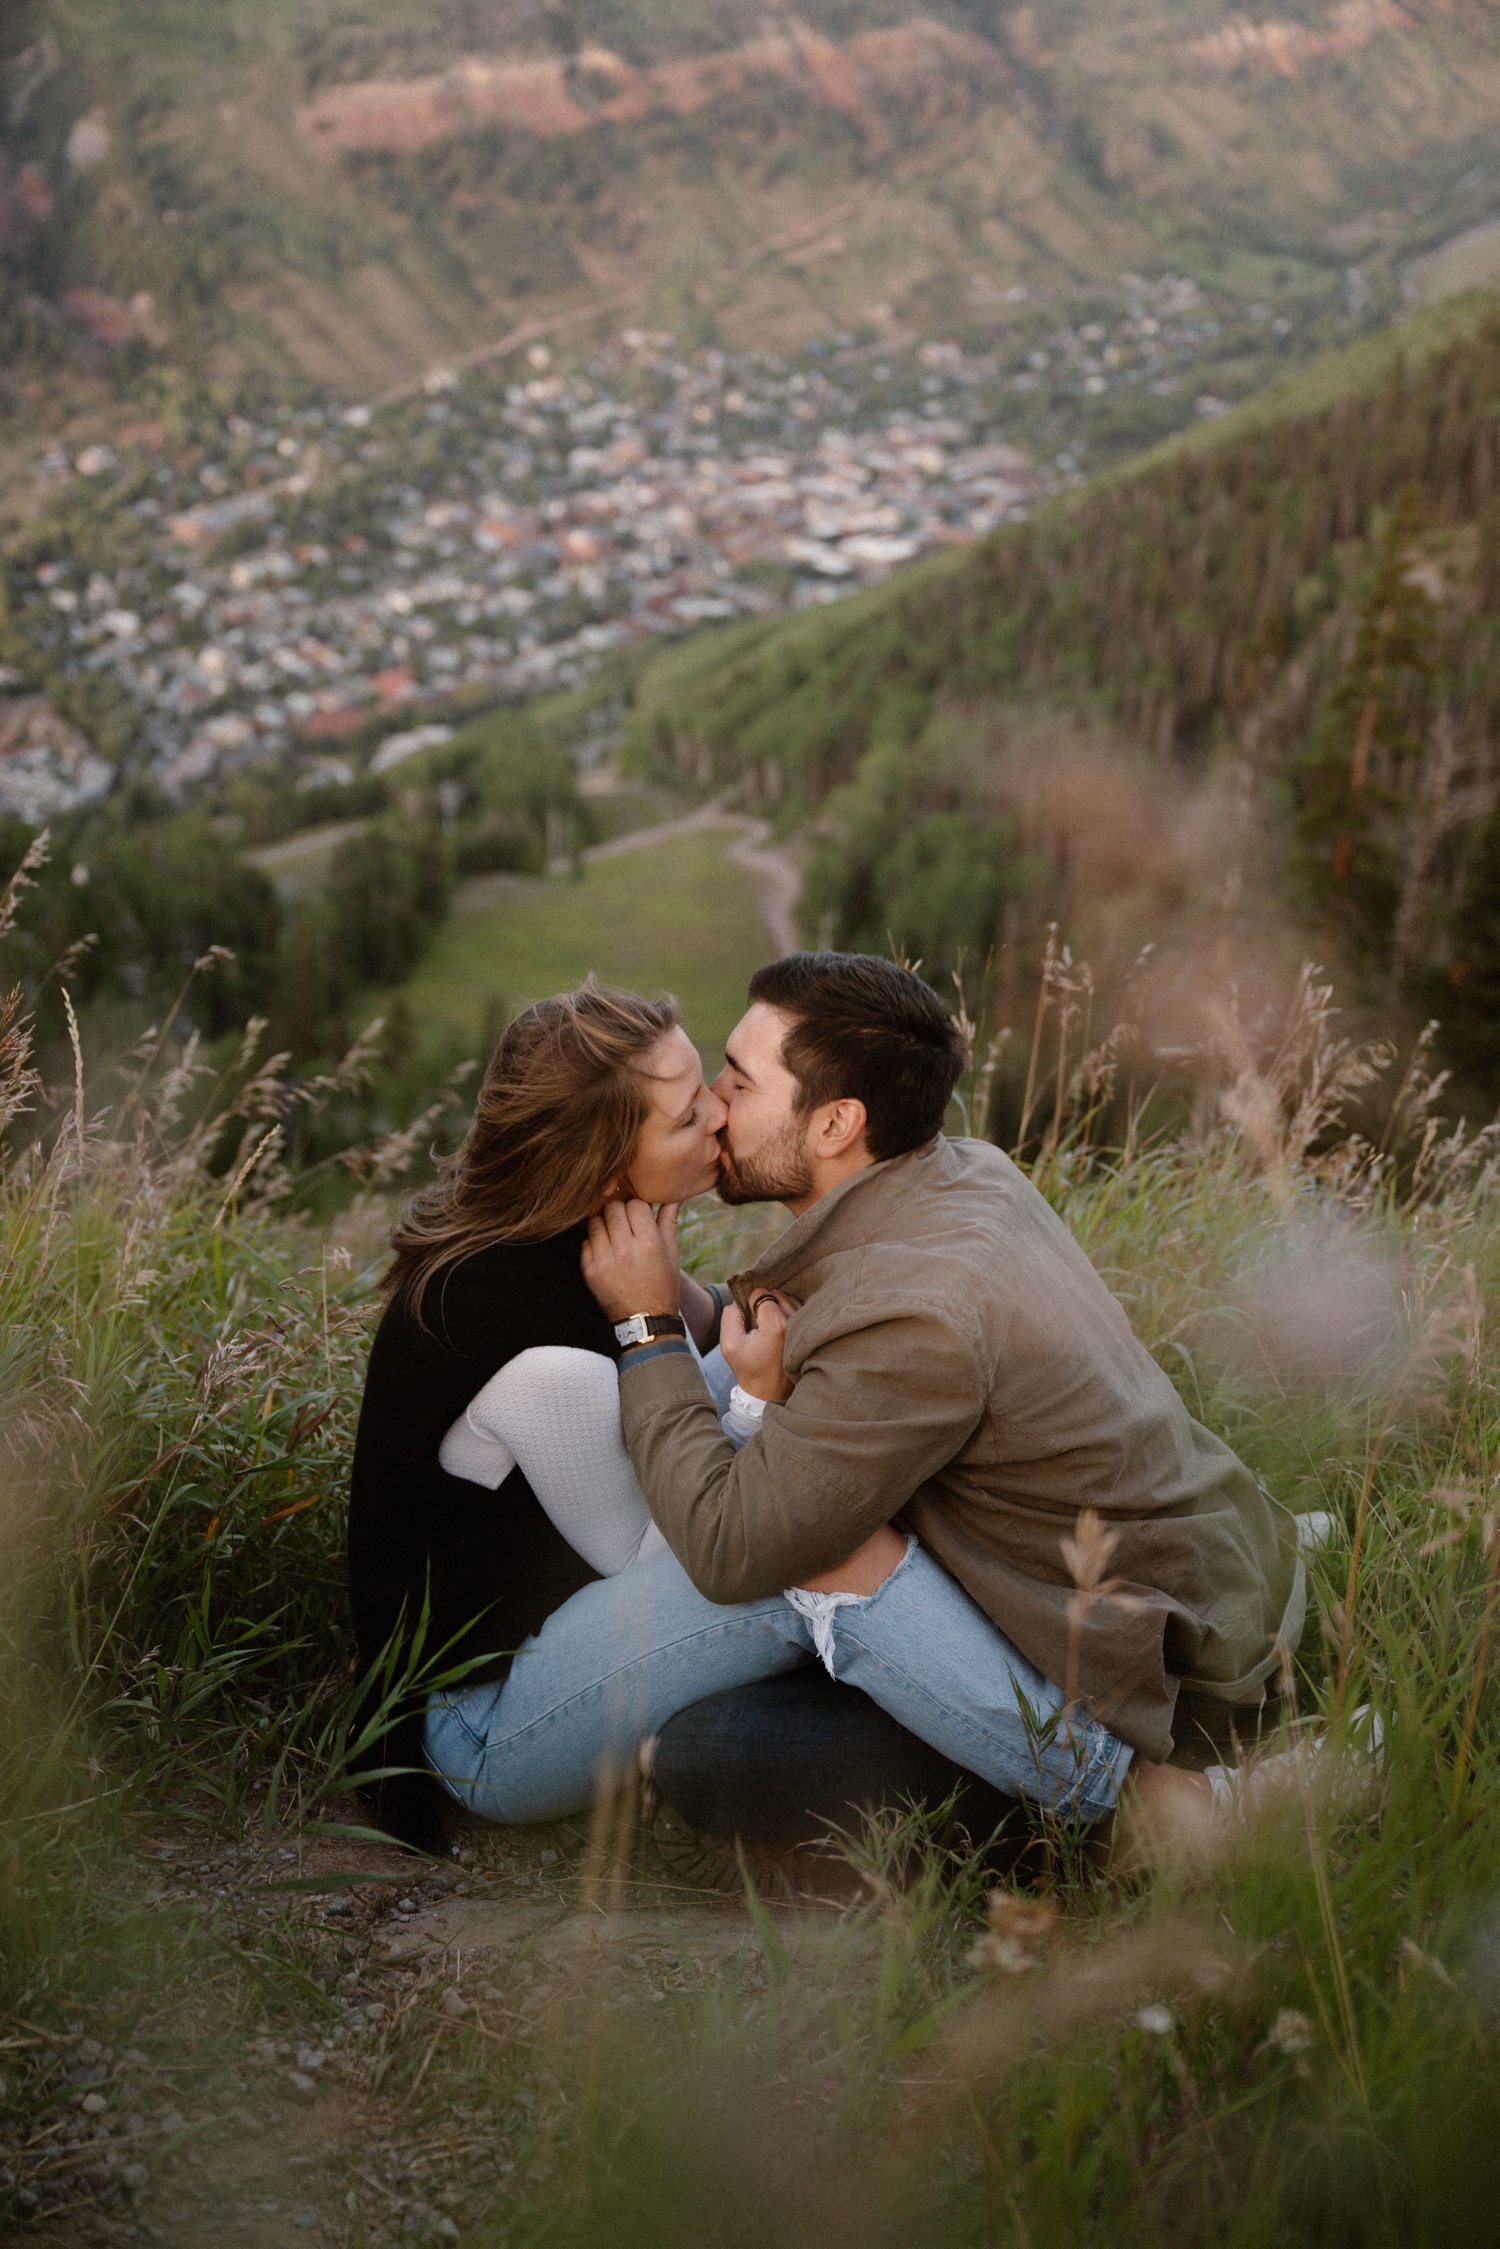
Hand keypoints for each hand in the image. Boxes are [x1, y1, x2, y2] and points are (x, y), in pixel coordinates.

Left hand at [582, 1198, 680, 1322]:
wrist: (645, 1320)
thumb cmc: (662, 1284)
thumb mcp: (672, 1253)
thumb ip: (669, 1220)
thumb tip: (672, 1194)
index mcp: (648, 1243)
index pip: (635, 1204)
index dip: (638, 1207)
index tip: (640, 1216)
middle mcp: (625, 1249)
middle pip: (613, 1208)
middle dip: (620, 1211)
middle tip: (625, 1222)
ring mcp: (604, 1260)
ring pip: (596, 1222)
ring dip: (605, 1224)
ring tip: (615, 1236)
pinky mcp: (589, 1270)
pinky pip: (585, 1241)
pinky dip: (595, 1242)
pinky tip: (606, 1252)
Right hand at [721, 1289, 798, 1402]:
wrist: (769, 1391)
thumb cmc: (749, 1369)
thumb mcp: (729, 1345)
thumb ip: (731, 1315)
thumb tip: (740, 1300)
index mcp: (776, 1324)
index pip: (760, 1293)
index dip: (750, 1305)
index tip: (751, 1324)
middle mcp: (794, 1321)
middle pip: (775, 1294)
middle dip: (763, 1306)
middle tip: (758, 1330)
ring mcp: (804, 1324)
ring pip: (786, 1298)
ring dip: (775, 1309)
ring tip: (769, 1332)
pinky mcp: (809, 1328)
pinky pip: (796, 1307)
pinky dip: (785, 1313)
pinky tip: (779, 1332)